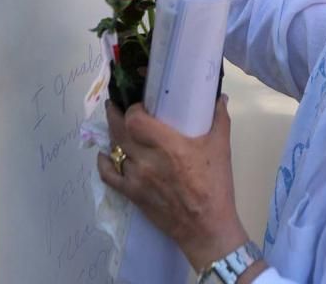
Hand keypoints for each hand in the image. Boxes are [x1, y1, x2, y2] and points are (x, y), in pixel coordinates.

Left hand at [98, 97, 247, 271]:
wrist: (206, 227)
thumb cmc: (215, 186)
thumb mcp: (221, 148)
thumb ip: (219, 119)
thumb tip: (219, 98)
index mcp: (168, 145)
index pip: (135, 120)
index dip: (133, 109)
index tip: (140, 105)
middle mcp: (147, 160)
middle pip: (118, 130)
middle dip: (115, 114)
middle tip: (117, 105)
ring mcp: (136, 178)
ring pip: (113, 150)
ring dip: (113, 135)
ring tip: (116, 126)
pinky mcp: (132, 194)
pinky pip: (108, 175)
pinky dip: (103, 162)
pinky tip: (105, 153)